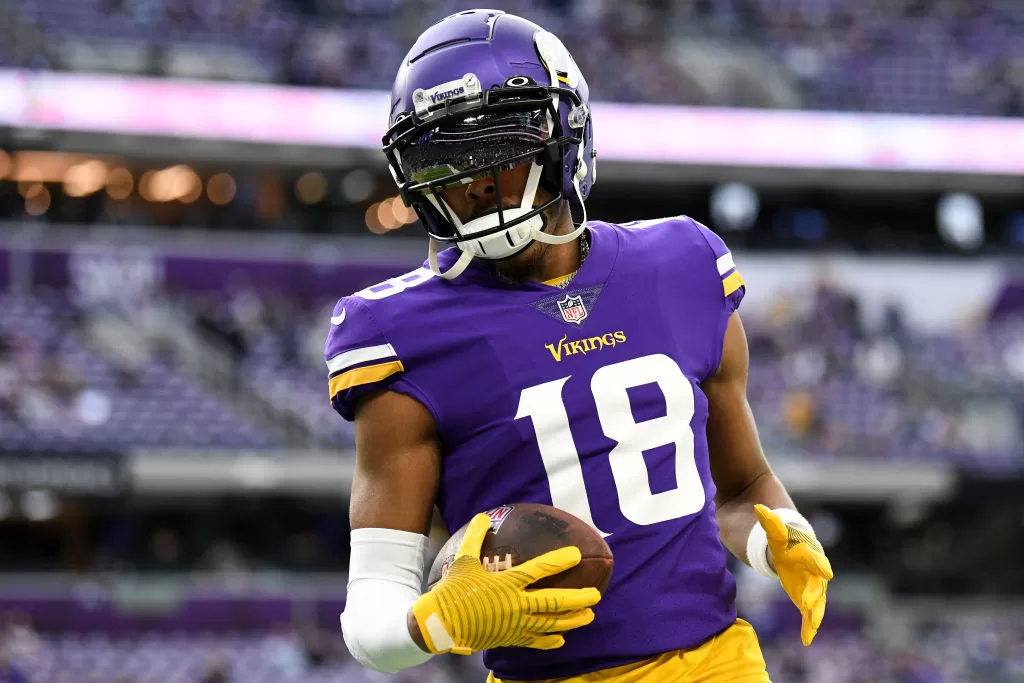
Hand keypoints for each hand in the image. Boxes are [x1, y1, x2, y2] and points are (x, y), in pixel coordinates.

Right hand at [410, 513, 600, 654]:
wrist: (440, 624)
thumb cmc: (453, 590)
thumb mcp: (464, 560)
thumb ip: (476, 538)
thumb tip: (483, 516)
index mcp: (507, 583)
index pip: (539, 570)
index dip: (559, 561)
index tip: (576, 554)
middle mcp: (516, 605)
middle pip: (554, 602)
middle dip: (578, 599)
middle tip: (596, 595)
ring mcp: (515, 625)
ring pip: (550, 624)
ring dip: (572, 621)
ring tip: (589, 616)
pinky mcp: (510, 638)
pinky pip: (535, 641)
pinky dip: (549, 641)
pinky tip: (561, 640)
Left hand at [753, 504, 833, 645]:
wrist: (780, 535)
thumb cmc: (778, 531)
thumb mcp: (772, 526)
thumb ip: (768, 520)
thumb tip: (759, 508)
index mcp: (808, 549)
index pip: (815, 557)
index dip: (818, 564)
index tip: (824, 572)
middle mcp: (813, 567)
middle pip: (817, 582)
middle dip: (814, 594)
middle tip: (809, 607)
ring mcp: (809, 581)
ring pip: (816, 599)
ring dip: (814, 613)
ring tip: (812, 629)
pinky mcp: (803, 592)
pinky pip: (807, 610)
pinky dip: (808, 624)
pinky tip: (806, 639)